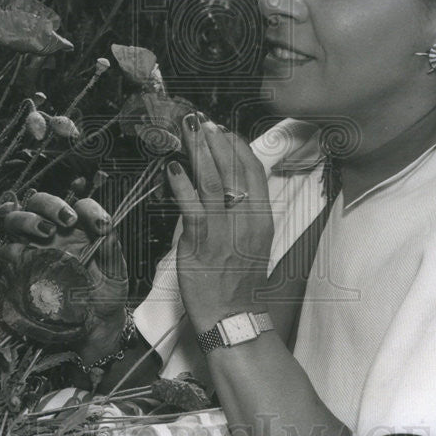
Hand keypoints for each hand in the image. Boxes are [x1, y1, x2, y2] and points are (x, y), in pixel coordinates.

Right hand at [0, 192, 128, 362]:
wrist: (93, 327)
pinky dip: (11, 248)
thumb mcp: (115, 273)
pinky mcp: (18, 269)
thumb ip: (111, 248)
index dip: (89, 209)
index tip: (101, 226)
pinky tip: (23, 253)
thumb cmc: (105, 296)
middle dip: (50, 205)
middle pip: (39, 203)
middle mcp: (53, 234)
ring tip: (46, 231)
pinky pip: (6, 253)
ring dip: (28, 219)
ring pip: (15, 219)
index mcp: (79, 229)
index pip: (80, 206)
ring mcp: (32, 249)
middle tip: (67, 220)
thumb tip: (106, 227)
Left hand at [166, 114, 273, 330]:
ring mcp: (225, 231)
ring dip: (198, 153)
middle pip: (232, 170)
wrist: (232, 315)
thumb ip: (241, 211)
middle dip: (215, 140)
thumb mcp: (251, 240)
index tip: (221, 130)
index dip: (236, 146)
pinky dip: (181, 185)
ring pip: (212, 182)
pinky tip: (173, 168)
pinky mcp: (202, 243)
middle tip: (199, 120)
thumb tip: (222, 184)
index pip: (253, 171)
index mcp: (262, 217)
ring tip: (187, 131)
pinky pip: (191, 208)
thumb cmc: (237, 279)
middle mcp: (247, 220)